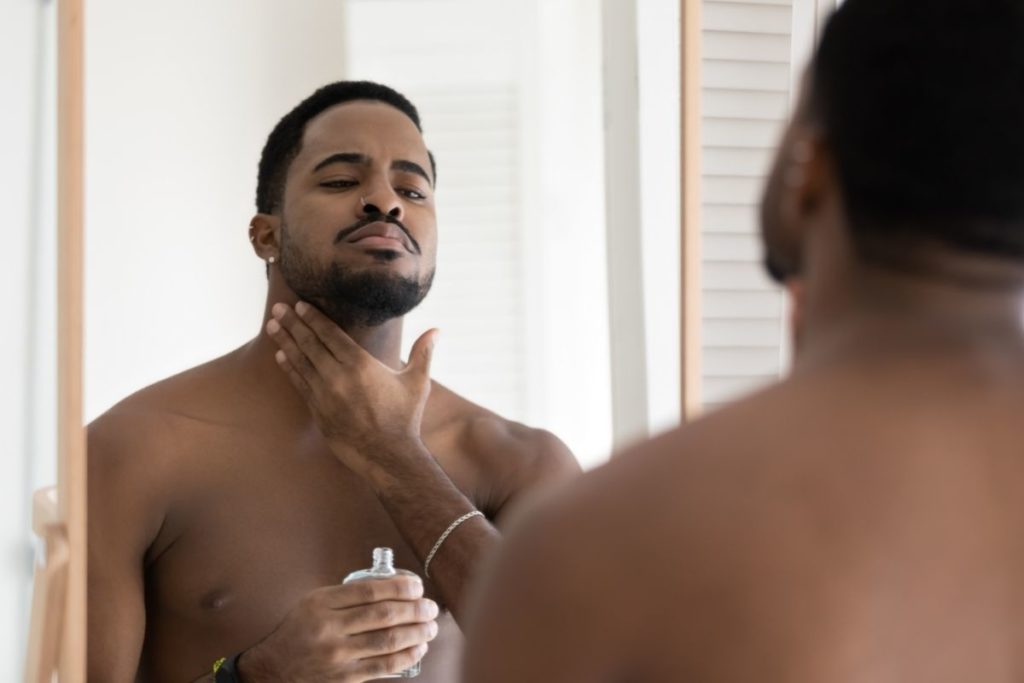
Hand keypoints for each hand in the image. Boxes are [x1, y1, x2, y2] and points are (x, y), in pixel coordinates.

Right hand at [239, 576, 438, 682]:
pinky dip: (407, 656)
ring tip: (431, 626)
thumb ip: (346, 595)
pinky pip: (383, 666)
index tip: (417, 586)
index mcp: (322, 603)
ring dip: (417, 632)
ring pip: (388, 640)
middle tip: (431, 607)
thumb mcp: (313, 603)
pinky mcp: (344, 678)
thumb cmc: (299, 632)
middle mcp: (329, 627)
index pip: (369, 590)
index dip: (400, 587)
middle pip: (384, 614)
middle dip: (416, 609)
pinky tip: (418, 648)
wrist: (272, 670)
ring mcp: (337, 655)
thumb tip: (392, 587)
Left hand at [265, 301, 437, 478]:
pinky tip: (280, 356)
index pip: (331, 334)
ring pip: (300, 362)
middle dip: (293, 324)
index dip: (314, 318)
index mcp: (361, 365)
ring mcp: (324, 394)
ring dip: (285, 342)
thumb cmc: (405, 418)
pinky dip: (289, 368)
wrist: (387, 455)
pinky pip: (299, 384)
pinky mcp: (318, 411)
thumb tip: (437, 330)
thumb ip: (424, 353)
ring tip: (272, 327)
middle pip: (310, 344)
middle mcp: (338, 376)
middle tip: (278, 309)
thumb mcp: (417, 383)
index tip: (300, 306)